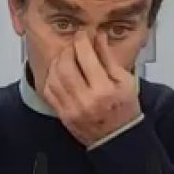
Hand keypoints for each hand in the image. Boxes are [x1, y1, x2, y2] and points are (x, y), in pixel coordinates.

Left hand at [42, 30, 140, 146]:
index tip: (83, 35)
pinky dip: (51, 78)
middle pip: (65, 65)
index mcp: (104, 89)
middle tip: (74, 46)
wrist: (119, 138)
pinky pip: (48, 91)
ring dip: (57, 62)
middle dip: (68, 50)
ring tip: (66, 58)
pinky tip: (60, 74)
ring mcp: (72, 109)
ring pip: (53, 77)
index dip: (82, 40)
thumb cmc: (125, 108)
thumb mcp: (125, 81)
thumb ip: (108, 58)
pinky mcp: (63, 115)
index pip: (85, 56)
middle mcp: (86, 99)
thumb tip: (97, 36)